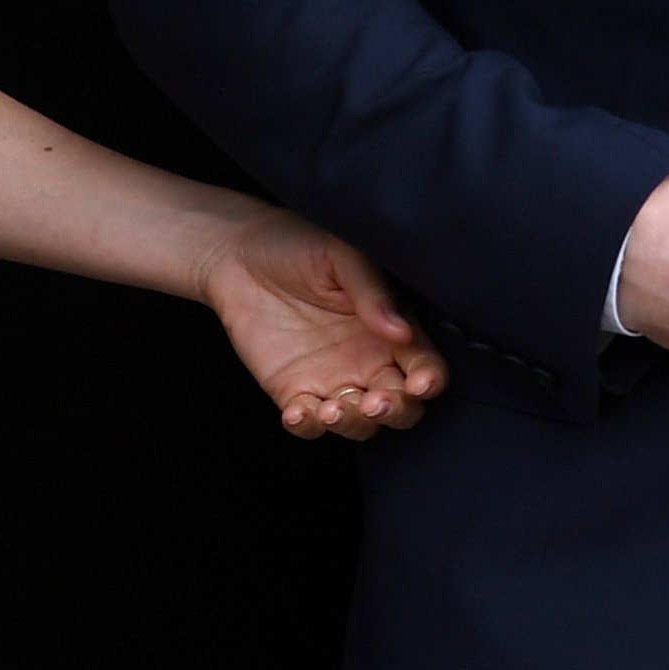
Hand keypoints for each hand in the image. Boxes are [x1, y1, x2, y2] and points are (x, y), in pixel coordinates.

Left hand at [198, 205, 447, 439]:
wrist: (240, 252)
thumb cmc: (301, 244)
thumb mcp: (343, 255)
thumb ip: (373, 292)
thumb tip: (401, 332)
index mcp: (392, 328)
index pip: (424, 365)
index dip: (428, 379)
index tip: (420, 384)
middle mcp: (370, 361)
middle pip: (403, 406)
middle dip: (396, 412)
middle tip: (376, 402)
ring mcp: (334, 380)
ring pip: (360, 424)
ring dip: (353, 424)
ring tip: (332, 409)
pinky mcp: (295, 391)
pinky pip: (309, 423)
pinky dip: (307, 426)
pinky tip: (298, 412)